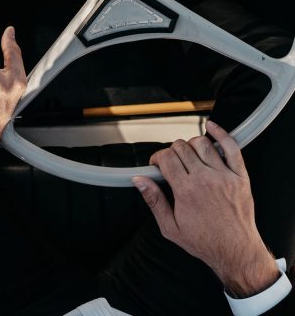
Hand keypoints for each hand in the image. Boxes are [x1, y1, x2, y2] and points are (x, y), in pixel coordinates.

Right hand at [133, 121, 279, 297]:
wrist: (236, 251)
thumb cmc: (205, 242)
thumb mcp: (171, 227)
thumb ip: (154, 200)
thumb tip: (139, 180)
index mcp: (186, 191)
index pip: (166, 158)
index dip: (158, 158)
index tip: (158, 164)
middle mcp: (205, 179)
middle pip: (182, 147)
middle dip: (172, 152)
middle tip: (173, 163)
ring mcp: (224, 175)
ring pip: (202, 143)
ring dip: (191, 145)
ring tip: (190, 156)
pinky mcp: (240, 176)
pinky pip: (231, 147)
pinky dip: (221, 133)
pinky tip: (212, 127)